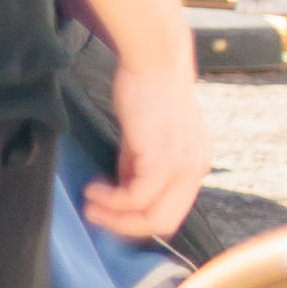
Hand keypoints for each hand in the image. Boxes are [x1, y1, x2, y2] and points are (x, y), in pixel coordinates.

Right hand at [88, 35, 207, 244]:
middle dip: (124, 225)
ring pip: (151, 215)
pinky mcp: (163, 159)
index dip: (136, 219)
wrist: (155, 61)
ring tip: (90, 201)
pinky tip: (93, 187)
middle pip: (164, 223)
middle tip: (95, 214)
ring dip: (114, 215)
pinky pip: (136, 196)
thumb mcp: (146, 135)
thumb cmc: (147, 90)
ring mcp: (182, 167)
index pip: (172, 211)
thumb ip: (138, 162)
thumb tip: (121, 185)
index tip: (108, 211)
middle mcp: (196, 171)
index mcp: (196, 166)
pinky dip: (111, 198)